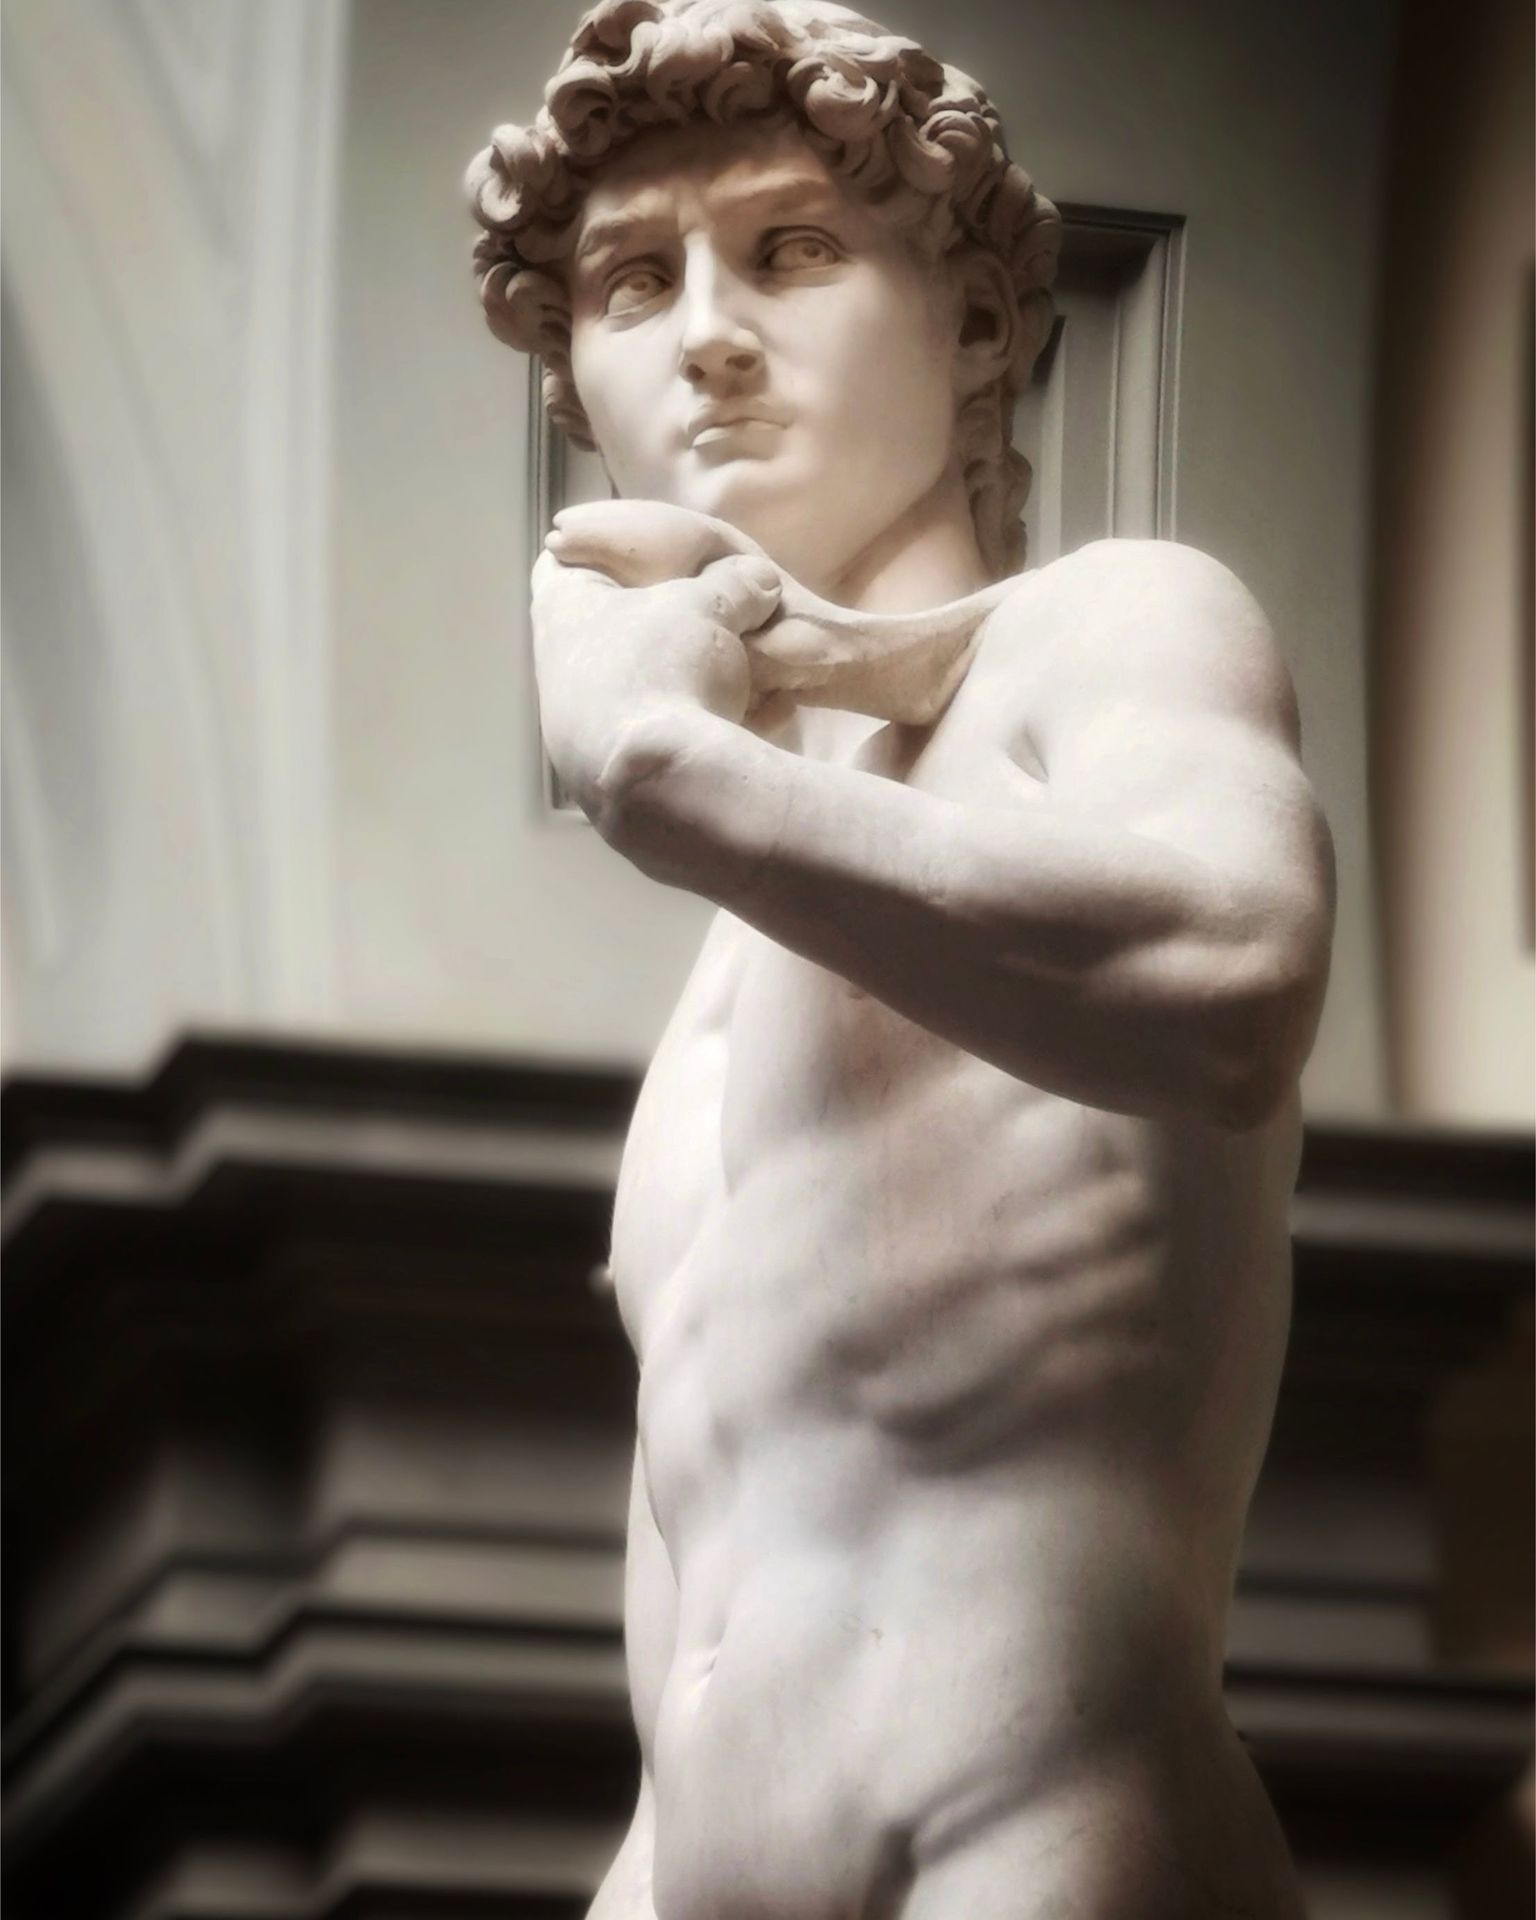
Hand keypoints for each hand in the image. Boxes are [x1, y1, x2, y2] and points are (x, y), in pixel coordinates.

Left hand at [530, 519, 780, 826]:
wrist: (661, 788)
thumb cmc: (665, 670)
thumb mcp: (711, 608)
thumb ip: (734, 585)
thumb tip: (757, 579)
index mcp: (560, 612)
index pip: (559, 562)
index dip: (601, 549)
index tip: (641, 552)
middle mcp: (558, 672)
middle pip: (610, 630)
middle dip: (663, 624)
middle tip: (711, 616)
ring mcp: (578, 732)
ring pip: (640, 689)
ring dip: (686, 681)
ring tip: (743, 676)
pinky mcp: (612, 780)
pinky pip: (660, 739)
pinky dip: (696, 726)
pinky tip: (746, 724)